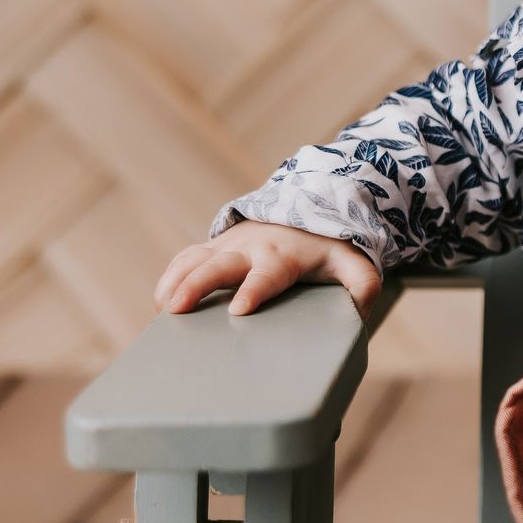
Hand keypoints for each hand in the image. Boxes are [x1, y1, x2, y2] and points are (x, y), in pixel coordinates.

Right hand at [154, 221, 381, 321]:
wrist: (305, 210)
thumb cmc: (326, 246)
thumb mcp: (351, 262)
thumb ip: (362, 284)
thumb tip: (361, 313)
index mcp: (283, 256)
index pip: (267, 275)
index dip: (253, 290)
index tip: (239, 309)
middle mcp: (250, 248)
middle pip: (218, 266)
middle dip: (197, 285)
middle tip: (177, 309)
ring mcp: (227, 246)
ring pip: (194, 260)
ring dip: (174, 281)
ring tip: (162, 310)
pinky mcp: (213, 247)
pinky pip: (185, 259)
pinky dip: (169, 277)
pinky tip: (160, 304)